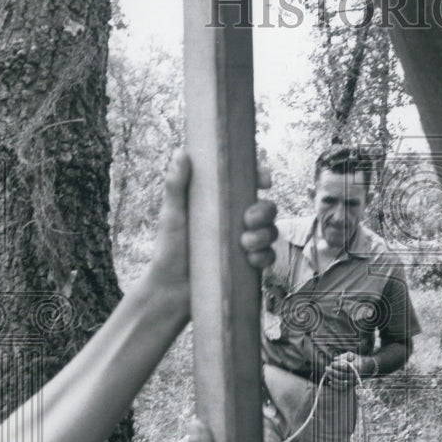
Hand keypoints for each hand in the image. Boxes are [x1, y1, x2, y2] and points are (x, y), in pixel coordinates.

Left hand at [149, 152, 277, 290]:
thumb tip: (181, 152)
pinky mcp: (248, 265)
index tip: (264, 180)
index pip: (248, 183)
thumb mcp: (172, 215)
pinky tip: (251, 260)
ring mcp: (245, 243)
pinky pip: (268, 257)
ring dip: (265, 235)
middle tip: (247, 220)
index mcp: (221, 203)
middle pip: (266, 207)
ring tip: (245, 244)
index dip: (261, 177)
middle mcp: (236, 221)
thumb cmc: (169, 248)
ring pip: (271, 231)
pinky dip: (265, 257)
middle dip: (265, 211)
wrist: (171, 289)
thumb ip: (176, 185)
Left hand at [323, 351, 373, 389]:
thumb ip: (343, 356)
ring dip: (332, 378)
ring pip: (341, 382)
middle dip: (332, 372)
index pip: (344, 367)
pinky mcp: (351, 386)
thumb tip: (335, 359)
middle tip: (326, 368)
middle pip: (341, 375)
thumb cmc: (355, 360)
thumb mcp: (351, 355)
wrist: (365, 367)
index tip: (332, 363)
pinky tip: (330, 382)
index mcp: (356, 367)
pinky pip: (342, 388)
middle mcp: (355, 376)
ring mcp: (353, 382)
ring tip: (327, 373)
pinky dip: (335, 386)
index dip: (337, 365)